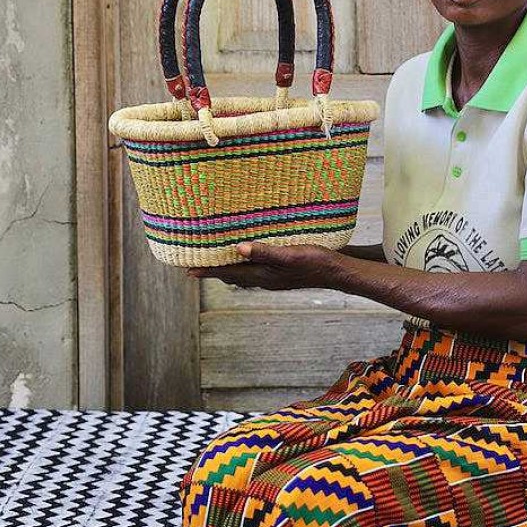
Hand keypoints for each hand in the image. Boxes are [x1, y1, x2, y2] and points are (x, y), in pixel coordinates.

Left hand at [188, 241, 339, 290]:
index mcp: (263, 275)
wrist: (338, 271)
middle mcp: (265, 278)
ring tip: (216, 261)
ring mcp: (274, 276)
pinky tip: (249, 254)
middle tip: (196, 265)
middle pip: (233, 276)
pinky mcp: (283, 270)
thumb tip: (238, 248)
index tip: (188, 271)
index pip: (229, 273)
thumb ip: (265, 252)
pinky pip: (256, 269)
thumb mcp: (291, 254)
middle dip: (214, 270)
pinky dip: (245, 263)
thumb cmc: (316, 262)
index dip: (209, 271)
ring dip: (229, 268)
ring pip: (243, 274)